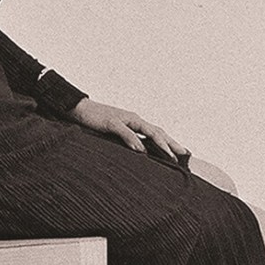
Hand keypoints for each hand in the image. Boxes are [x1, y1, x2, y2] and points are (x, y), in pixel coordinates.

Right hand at [70, 99, 188, 165]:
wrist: (78, 109)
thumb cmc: (96, 123)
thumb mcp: (114, 135)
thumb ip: (127, 141)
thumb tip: (140, 154)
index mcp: (135, 123)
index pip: (157, 133)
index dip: (171, 142)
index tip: (184, 153)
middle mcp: (133, 120)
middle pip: (158, 131)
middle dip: (172, 143)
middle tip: (185, 154)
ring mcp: (123, 119)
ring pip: (147, 130)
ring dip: (160, 143)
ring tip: (170, 154)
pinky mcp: (111, 121)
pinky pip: (125, 131)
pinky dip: (134, 140)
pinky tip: (141, 150)